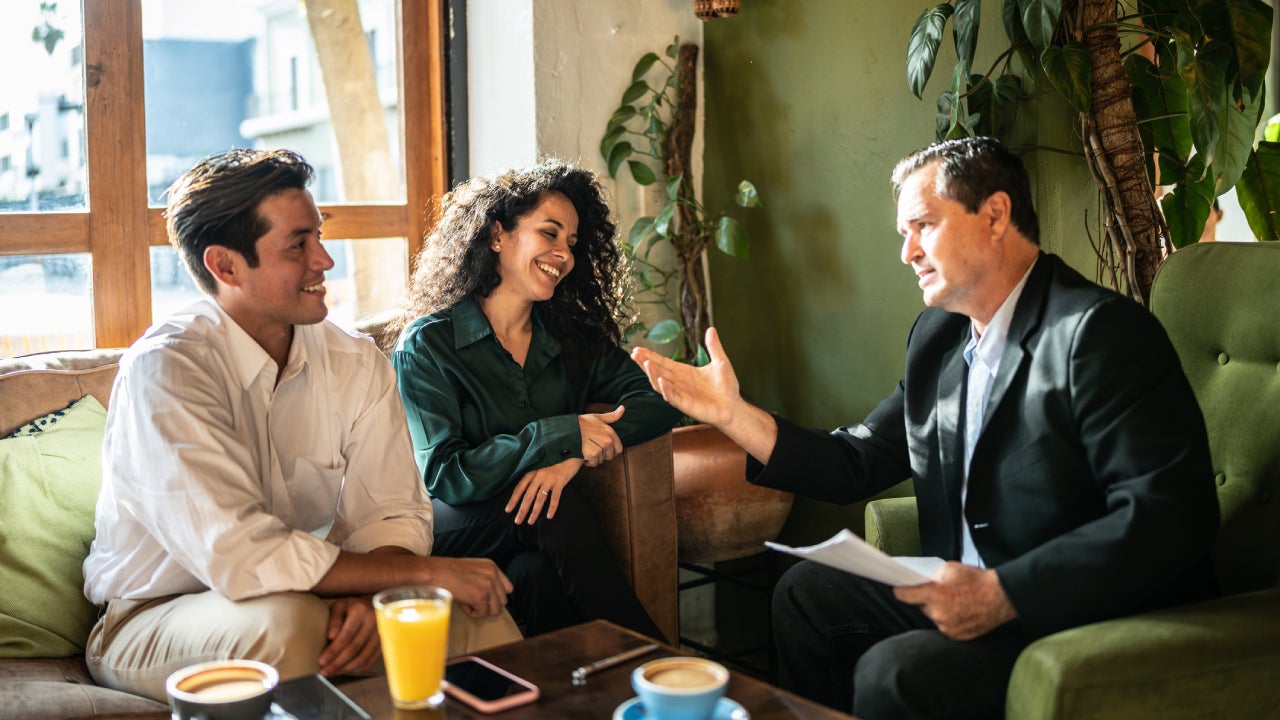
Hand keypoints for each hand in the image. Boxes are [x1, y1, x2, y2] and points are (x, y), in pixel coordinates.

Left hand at [318, 596, 380, 676]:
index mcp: (361, 612)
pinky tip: (345, 670)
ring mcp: (381, 635)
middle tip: (324, 672)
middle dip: (337, 663)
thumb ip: (334, 619)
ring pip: (363, 658)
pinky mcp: (383, 644)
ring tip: (332, 673)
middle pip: (354, 649)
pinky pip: (370, 661)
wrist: (373, 606)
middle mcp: (374, 622)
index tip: (321, 661)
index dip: (333, 651)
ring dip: (345, 669)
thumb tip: (331, 636)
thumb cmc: (352, 607)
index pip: (346, 636)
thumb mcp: (340, 606)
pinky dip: (356, 669)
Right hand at [425, 556, 512, 618]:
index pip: (508, 588)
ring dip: (481, 610)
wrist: (436, 572)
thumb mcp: (472, 568)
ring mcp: (488, 586)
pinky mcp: (480, 597)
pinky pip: (482, 614)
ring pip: (495, 610)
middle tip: (474, 602)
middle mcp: (493, 575)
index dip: (496, 597)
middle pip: (503, 601)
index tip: (485, 599)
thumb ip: (484, 577)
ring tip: (468, 603)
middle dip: (489, 605)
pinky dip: (472, 613)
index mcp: (492, 566)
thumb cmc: (448, 571)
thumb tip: (489, 595)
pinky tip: (463, 605)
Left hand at [505, 457, 583, 523]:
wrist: (570, 455)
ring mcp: (550, 478)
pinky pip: (555, 497)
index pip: (520, 488)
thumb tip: (526, 497)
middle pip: (528, 495)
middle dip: (522, 509)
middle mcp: (539, 475)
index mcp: (532, 472)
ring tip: (530, 521)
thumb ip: (534, 480)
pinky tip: (549, 516)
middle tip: (517, 521)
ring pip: (540, 498)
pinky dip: (552, 507)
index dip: (513, 499)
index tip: (508, 510)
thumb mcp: (541, 470)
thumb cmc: (554, 465)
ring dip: (535, 511)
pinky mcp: (560, 481)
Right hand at [579, 406, 623, 465]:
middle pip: (610, 456)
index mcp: (610, 432)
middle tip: (593, 448)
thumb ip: (612, 416)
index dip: (611, 450)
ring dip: (595, 458)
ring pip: (601, 460)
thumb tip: (623, 408)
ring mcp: (600, 448)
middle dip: (603, 455)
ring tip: (587, 450)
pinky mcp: (592, 454)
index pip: (618, 449)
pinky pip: (593, 463)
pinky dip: (588, 461)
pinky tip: (583, 454)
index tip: (603, 448)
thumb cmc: (582, 423)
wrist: (568, 429)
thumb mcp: (597, 417)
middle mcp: (608, 441)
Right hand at [631, 327, 742, 428]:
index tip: (638, 349)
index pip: (663, 362)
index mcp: (684, 372)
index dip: (651, 356)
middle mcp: (679, 383)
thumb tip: (711, 328)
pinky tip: (660, 381)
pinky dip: (666, 389)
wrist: (734, 406)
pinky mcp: (686, 405)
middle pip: (658, 371)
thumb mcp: (720, 362)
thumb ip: (714, 346)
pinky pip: (673, 397)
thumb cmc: (726, 387)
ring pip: (662, 384)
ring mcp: (681, 394)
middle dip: (646, 363)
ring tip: (646, 364)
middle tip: (634, 353)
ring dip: (653, 375)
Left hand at [893, 562, 1016, 639]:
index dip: (900, 591)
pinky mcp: (956, 635)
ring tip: (955, 602)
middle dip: (927, 600)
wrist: (1000, 597)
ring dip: (939, 611)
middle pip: (922, 607)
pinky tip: (961, 612)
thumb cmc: (975, 580)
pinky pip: (946, 627)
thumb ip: (931, 577)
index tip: (897, 590)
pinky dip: (950, 620)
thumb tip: (920, 581)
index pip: (905, 595)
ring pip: (934, 617)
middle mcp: (937, 614)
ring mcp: (947, 627)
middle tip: (940, 593)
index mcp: (933, 595)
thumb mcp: (949, 569)